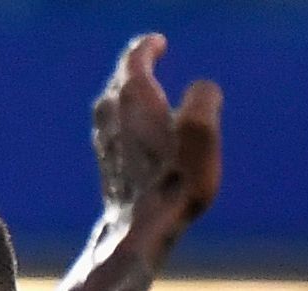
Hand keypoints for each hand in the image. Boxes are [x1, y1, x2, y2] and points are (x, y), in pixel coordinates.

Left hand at [92, 33, 222, 243]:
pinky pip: (116, 129)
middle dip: (138, 69)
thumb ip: (203, 99)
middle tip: (151, 63)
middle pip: (123, 78)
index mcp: (133, 93)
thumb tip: (201, 91)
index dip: (150, 46)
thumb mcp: (201, 132)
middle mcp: (110, 110)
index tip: (158, 44)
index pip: (136, 55)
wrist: (141, 229)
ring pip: (115, 104)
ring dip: (131, 97)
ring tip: (147, 97)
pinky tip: (140, 136)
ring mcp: (103, 137)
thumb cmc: (174, 181)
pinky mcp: (105, 162)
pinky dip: (128, 124)